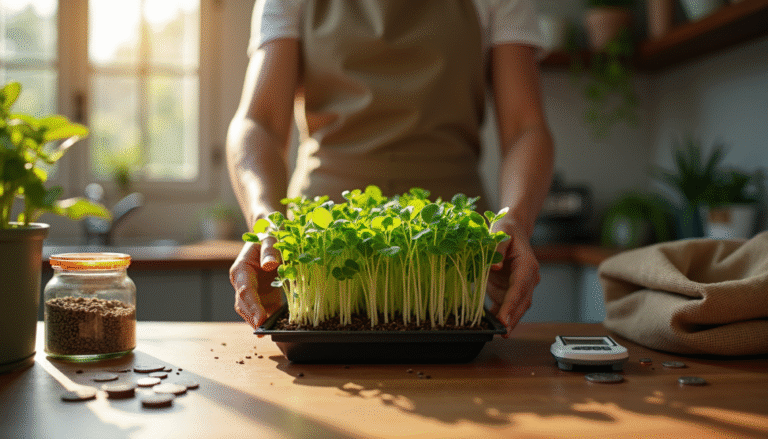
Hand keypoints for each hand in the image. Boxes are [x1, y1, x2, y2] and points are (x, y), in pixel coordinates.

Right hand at [229, 238, 282, 330]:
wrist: (269, 240)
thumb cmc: (269, 238)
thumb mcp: (270, 239)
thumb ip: (269, 250)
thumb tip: (269, 265)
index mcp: (241, 270)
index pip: (245, 291)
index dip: (252, 306)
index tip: (260, 319)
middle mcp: (242, 283)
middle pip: (243, 305)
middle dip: (253, 319)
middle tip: (264, 332)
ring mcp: (251, 292)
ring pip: (251, 311)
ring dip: (259, 323)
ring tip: (271, 333)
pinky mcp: (262, 297)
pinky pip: (264, 311)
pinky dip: (270, 319)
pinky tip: (279, 326)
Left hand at [486, 218, 540, 335]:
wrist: (512, 230)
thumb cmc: (506, 231)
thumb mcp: (500, 233)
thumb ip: (497, 249)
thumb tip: (493, 268)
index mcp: (527, 266)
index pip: (520, 288)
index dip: (511, 305)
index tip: (504, 319)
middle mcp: (528, 278)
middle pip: (522, 302)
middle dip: (512, 319)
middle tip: (502, 333)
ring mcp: (521, 286)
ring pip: (517, 307)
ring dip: (508, 321)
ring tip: (497, 333)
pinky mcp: (510, 290)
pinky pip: (506, 305)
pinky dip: (500, 315)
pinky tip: (491, 324)